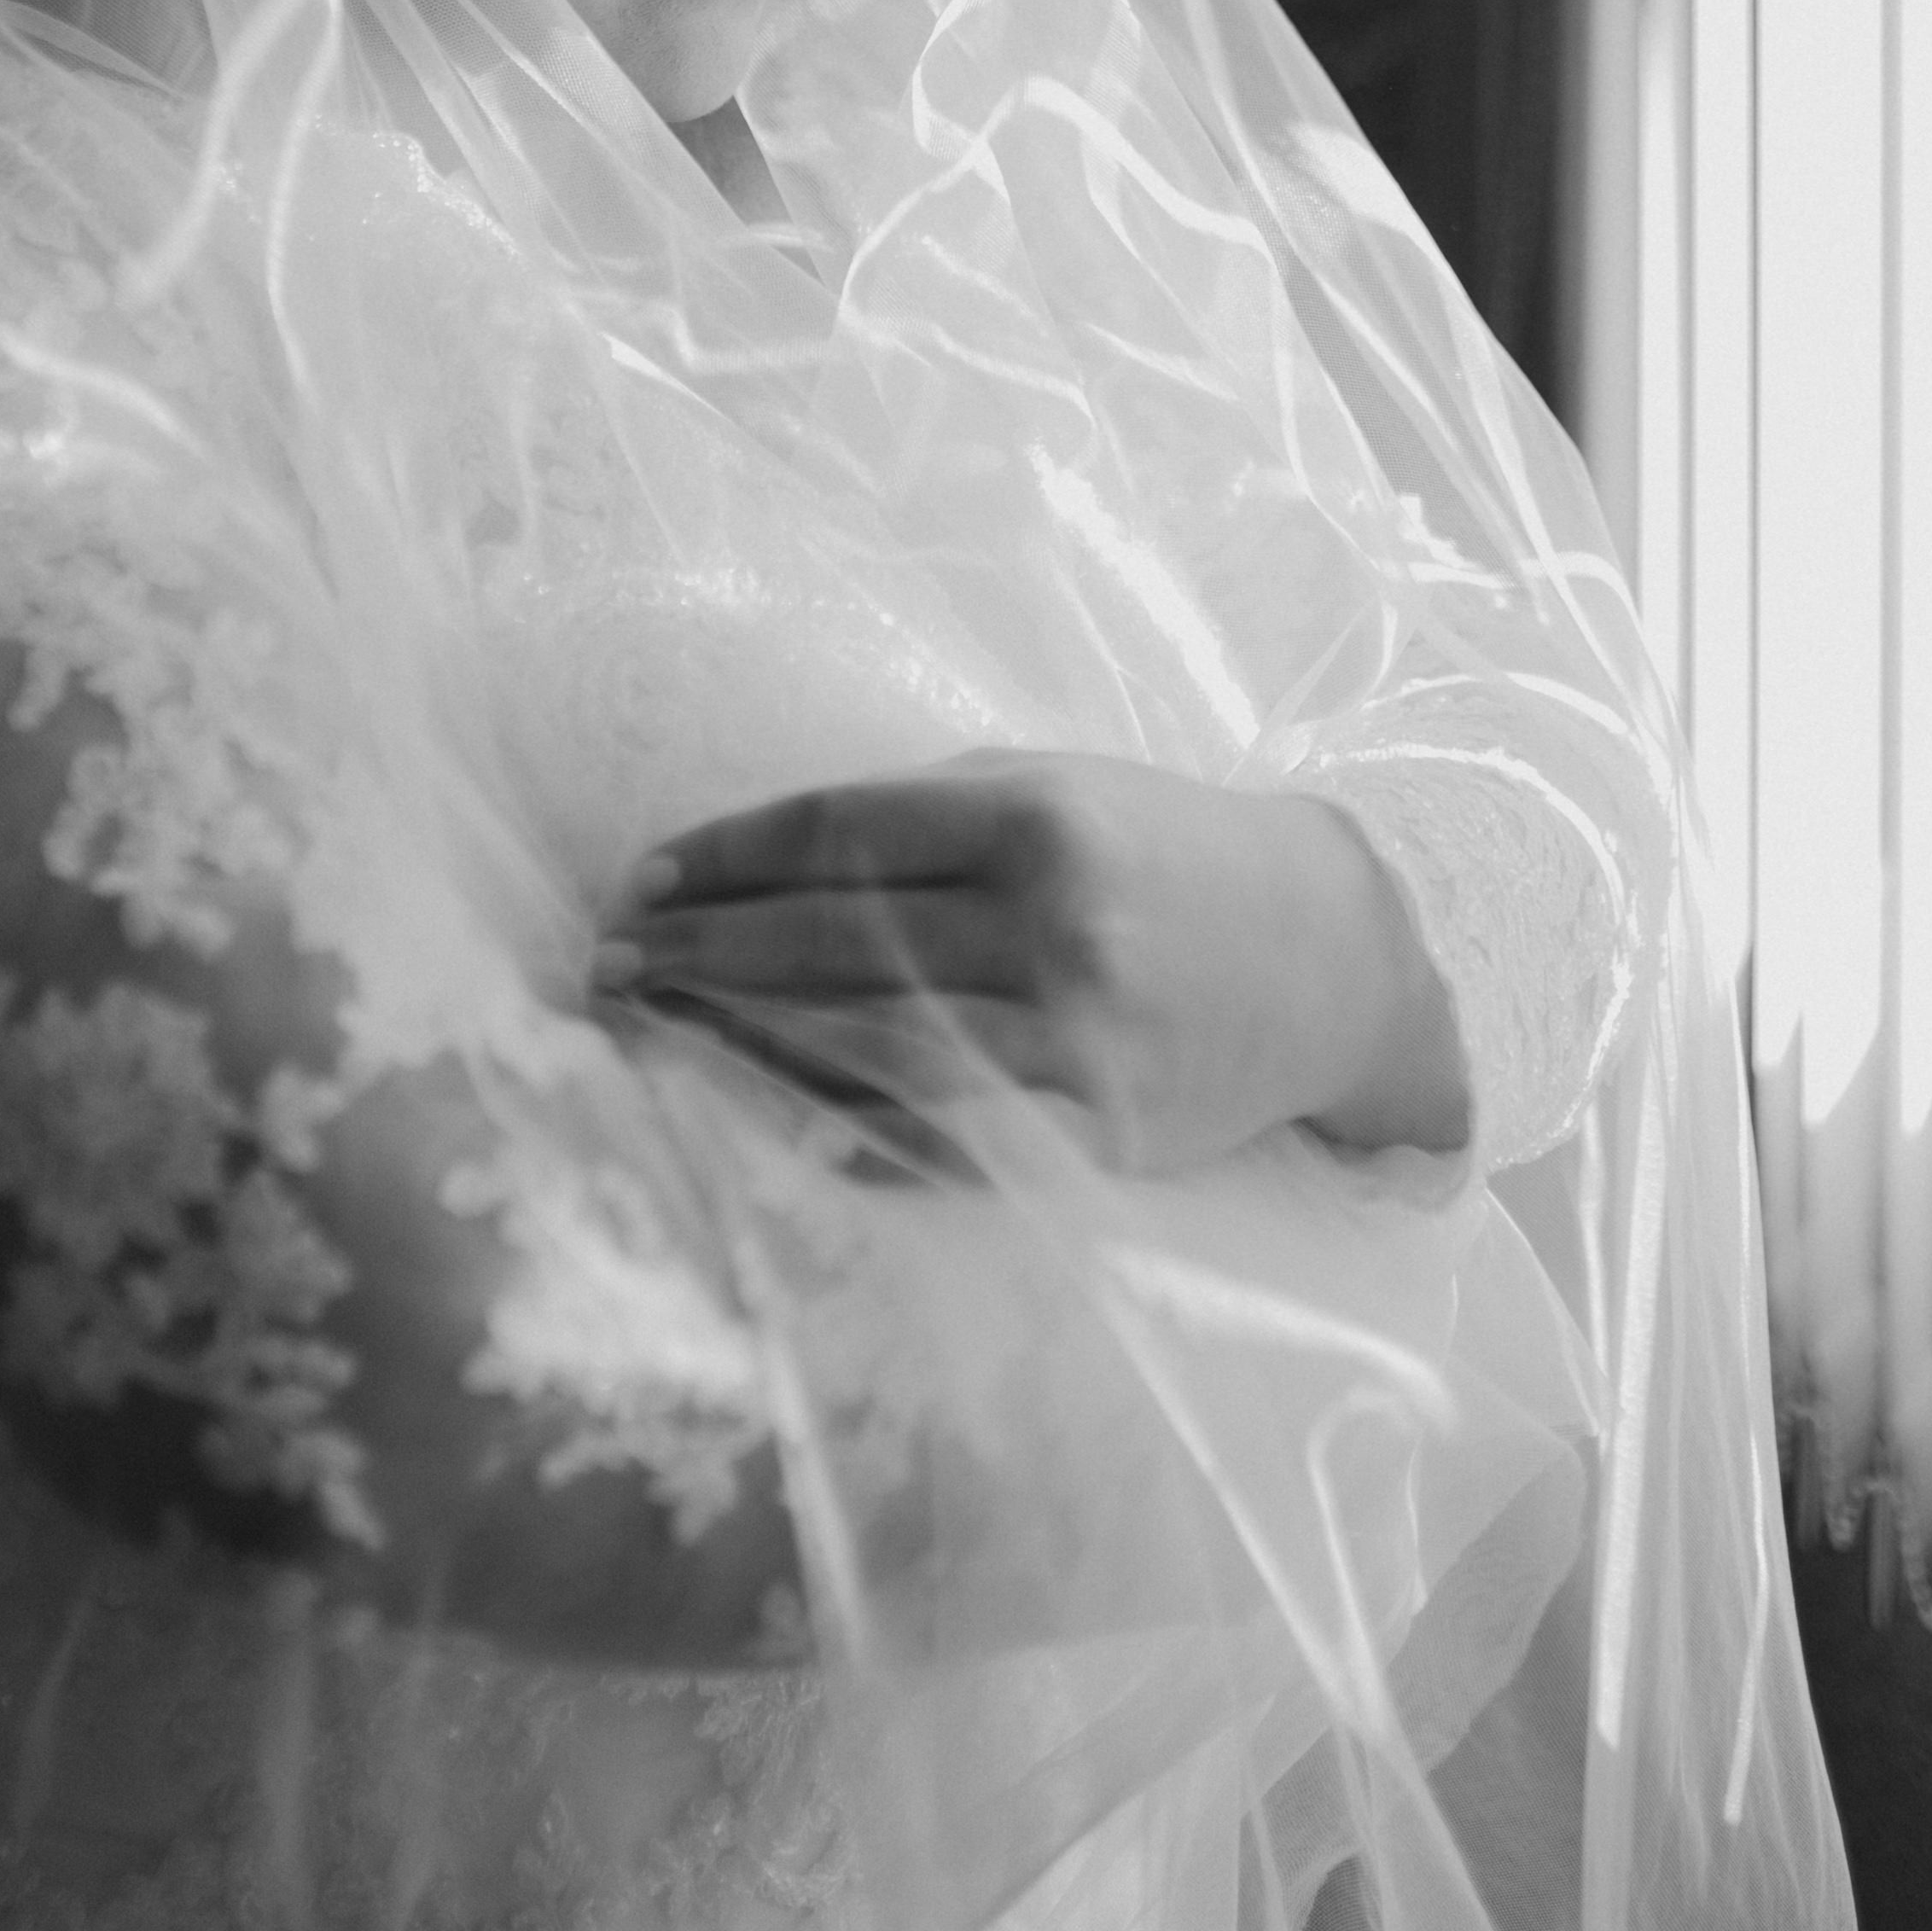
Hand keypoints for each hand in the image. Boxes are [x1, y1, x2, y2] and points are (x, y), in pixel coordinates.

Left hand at [594, 755, 1469, 1175]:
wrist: (1328, 957)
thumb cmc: (1160, 856)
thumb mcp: (1054, 792)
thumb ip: (924, 825)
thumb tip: (756, 868)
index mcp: (1030, 817)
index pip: (834, 834)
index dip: (721, 858)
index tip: (636, 879)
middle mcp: (1049, 923)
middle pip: (828, 942)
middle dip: (699, 953)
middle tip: (603, 966)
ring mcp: (1072, 1037)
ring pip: (865, 1046)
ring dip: (739, 1044)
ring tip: (651, 1037)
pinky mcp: (1092, 1131)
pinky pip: (940, 1140)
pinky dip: (843, 1134)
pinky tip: (761, 1125)